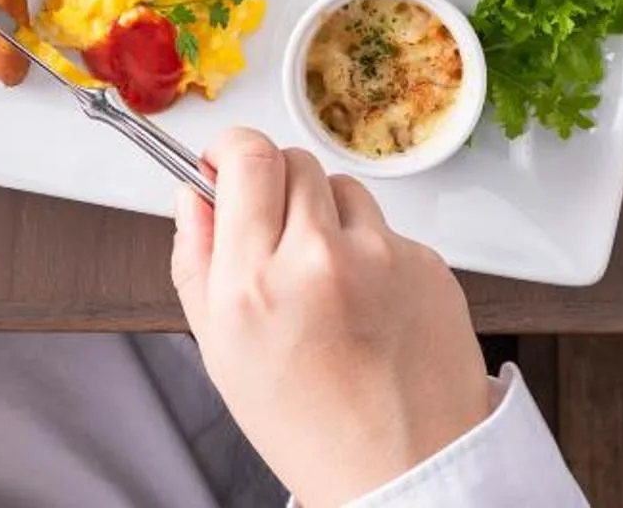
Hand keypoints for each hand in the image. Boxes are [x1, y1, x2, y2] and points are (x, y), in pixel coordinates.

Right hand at [171, 128, 492, 507]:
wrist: (405, 472)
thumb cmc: (307, 425)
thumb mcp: (219, 349)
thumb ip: (195, 260)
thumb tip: (191, 195)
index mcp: (255, 282)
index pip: (246, 155)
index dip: (230, 150)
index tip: (226, 165)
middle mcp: (320, 259)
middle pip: (292, 159)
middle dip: (276, 186)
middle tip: (276, 236)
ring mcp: (383, 259)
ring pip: (342, 188)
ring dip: (327, 216)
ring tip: (328, 282)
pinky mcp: (431, 266)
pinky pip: (388, 229)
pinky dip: (373, 253)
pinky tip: (370, 307)